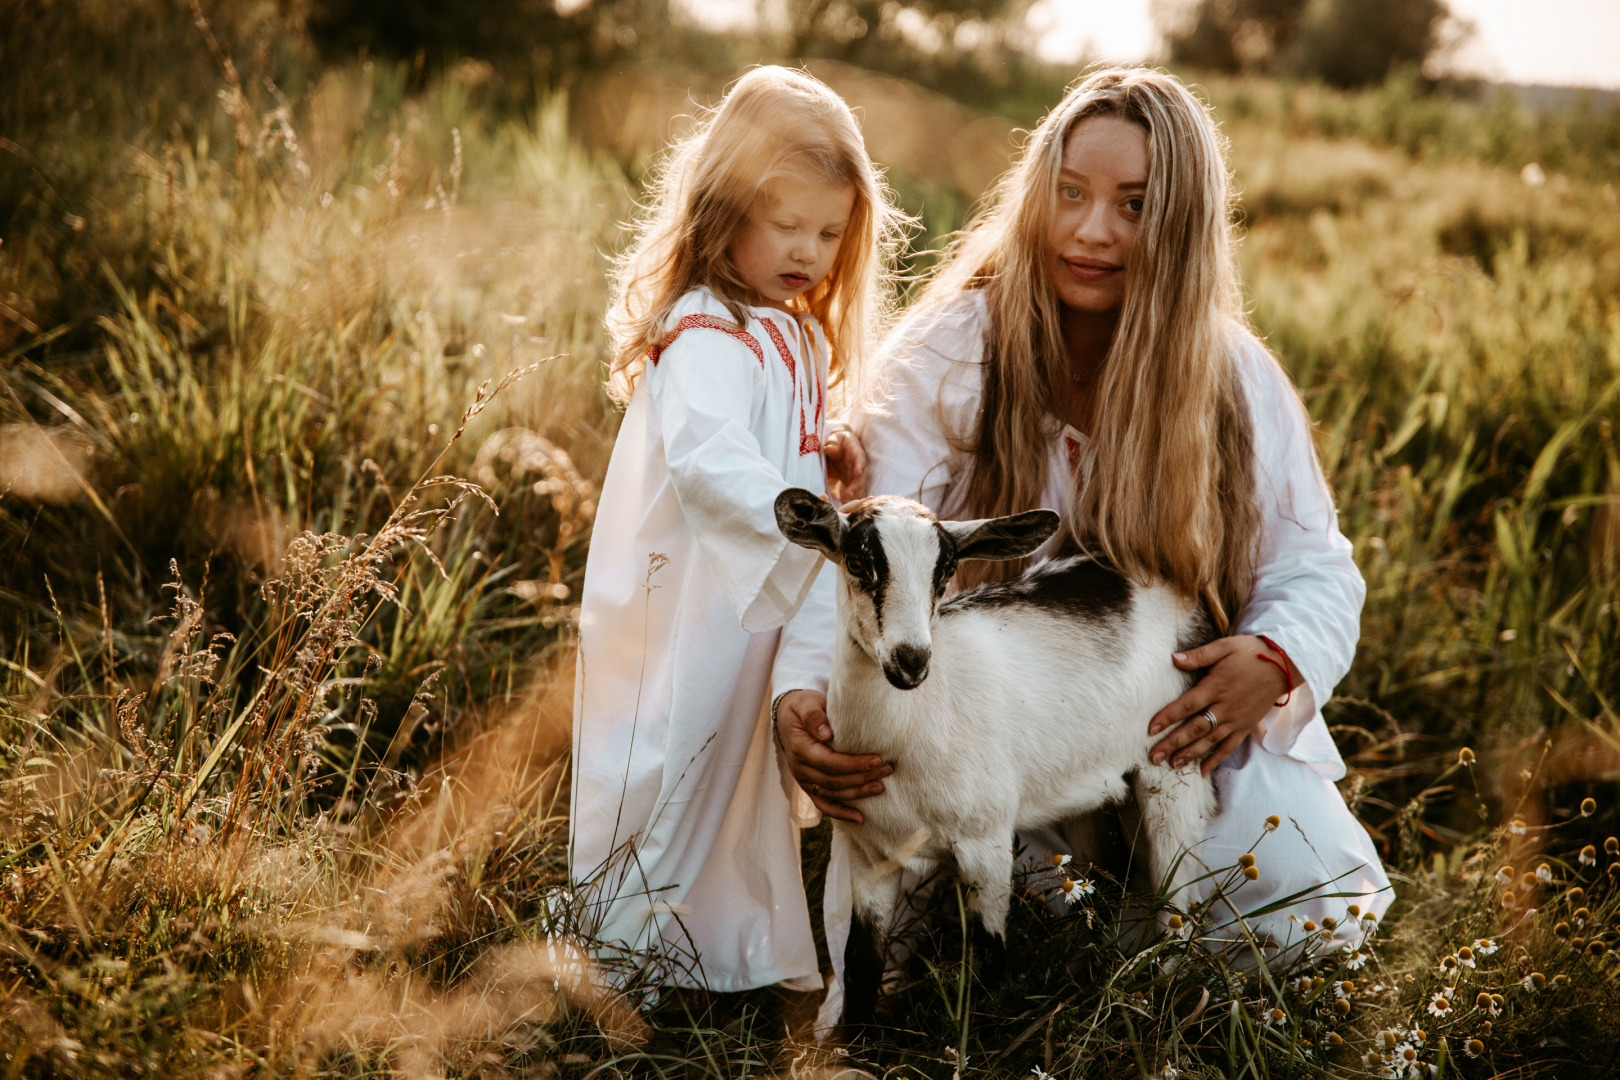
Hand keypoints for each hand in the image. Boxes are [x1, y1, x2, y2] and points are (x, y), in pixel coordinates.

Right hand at [775, 689, 890, 823]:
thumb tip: (827, 734)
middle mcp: (800, 768)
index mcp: (800, 748)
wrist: (790, 716)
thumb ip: (815, 715)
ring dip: (858, 792)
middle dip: (862, 777)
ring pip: (833, 793)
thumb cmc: (803, 707)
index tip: (876, 759)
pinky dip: (841, 813)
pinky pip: (825, 805)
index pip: (829, 762)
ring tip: (881, 786)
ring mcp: (804, 780)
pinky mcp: (809, 787)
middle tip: (887, 769)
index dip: (853, 764)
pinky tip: (860, 818)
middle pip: (834, 780)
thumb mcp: (807, 703)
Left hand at [823, 424, 867, 503]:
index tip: (858, 473)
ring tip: (846, 505)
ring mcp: (856, 475)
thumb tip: (828, 448)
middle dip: (856, 486)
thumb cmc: (839, 440)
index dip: (859, 466)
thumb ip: (833, 443)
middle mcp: (859, 465)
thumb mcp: (836, 438)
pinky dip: (851, 499)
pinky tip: (845, 507)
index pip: (860, 459)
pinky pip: (854, 491)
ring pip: (858, 487)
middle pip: (861, 477)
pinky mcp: (851, 481)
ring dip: (854, 496)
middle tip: (848, 496)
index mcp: (856, 452)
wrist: (841, 445)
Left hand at [1146, 635, 1294, 776]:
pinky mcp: (1246, 727)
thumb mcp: (1224, 647)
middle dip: (1173, 743)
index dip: (1168, 717)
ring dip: (1190, 754)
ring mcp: (1236, 719)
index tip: (1151, 729)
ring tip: (1172, 764)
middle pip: (1195, 728)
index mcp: (1216, 687)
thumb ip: (1199, 655)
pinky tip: (1202, 771)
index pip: (1187, 705)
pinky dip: (1216, 760)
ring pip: (1210, 741)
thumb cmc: (1251, 653)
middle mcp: (1225, 707)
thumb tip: (1174, 658)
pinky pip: (1229, 747)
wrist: (1283, 666)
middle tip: (1154, 756)